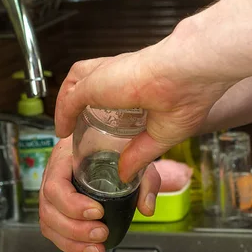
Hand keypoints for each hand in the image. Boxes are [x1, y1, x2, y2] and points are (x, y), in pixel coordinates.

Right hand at [39, 137, 160, 251]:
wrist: (105, 148)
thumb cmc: (112, 149)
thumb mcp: (132, 158)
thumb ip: (143, 181)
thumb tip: (146, 208)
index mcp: (63, 159)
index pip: (55, 186)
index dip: (73, 204)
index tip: (97, 212)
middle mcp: (52, 178)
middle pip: (48, 210)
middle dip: (75, 229)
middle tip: (101, 234)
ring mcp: (52, 196)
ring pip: (48, 225)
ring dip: (72, 243)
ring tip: (97, 249)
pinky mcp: (58, 212)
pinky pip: (55, 234)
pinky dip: (68, 250)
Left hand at [54, 40, 234, 180]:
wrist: (190, 75)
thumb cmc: (188, 95)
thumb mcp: (160, 135)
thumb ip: (140, 155)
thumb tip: (126, 175)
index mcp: (137, 82)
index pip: (111, 89)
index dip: (102, 105)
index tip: (97, 128)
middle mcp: (118, 75)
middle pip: (89, 82)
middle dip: (79, 101)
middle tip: (77, 126)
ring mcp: (105, 77)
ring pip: (76, 83)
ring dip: (68, 104)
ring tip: (66, 125)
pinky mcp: (94, 83)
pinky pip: (70, 98)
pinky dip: (63, 113)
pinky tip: (62, 129)